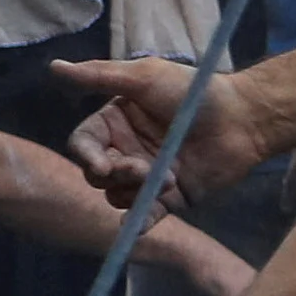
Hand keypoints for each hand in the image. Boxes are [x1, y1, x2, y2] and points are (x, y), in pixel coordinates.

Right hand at [50, 56, 257, 215]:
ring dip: (135, 191)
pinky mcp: (169, 198)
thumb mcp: (144, 77)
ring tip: (166, 179)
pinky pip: (145, 216)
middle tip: (142, 168)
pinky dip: (138, 223)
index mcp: (115, 123)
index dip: (86, 157)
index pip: (83, 145)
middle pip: (97, 175)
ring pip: (118, 196)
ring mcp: (147, 176)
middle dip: (115, 175)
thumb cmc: (193, 92)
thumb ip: (99, 76)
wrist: (243, 118)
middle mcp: (126, 150)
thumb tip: (52, 67)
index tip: (103, 165)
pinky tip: (134, 227)